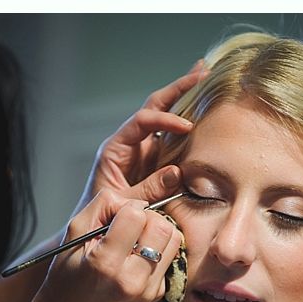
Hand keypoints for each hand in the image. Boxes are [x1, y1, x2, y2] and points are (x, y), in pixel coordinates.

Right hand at [28, 175, 184, 301]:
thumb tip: (135, 201)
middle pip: (163, 227)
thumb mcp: (74, 234)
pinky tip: (139, 256)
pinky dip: (159, 250)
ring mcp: (149, 289)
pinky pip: (171, 258)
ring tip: (138, 239)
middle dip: (149, 218)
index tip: (118, 216)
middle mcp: (132, 279)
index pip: (137, 216)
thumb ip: (102, 207)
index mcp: (106, 262)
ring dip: (159, 232)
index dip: (129, 208)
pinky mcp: (158, 294)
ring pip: (174, 241)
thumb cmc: (68, 274)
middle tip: (133, 226)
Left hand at [73, 60, 206, 214]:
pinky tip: (205, 111)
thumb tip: (177, 172)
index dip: (165, 120)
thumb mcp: (126, 203)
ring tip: (205, 78)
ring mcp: (145, 151)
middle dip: (178, 89)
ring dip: (186, 99)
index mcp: (117, 148)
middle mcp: (132, 143)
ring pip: (166, 118)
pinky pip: (175, 140)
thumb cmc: (104, 216)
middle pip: (155, 106)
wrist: (97, 228)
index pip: (143, 121)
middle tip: (200, 71)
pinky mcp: (157, 163)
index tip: (187, 126)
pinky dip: (190, 124)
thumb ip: (149, 188)